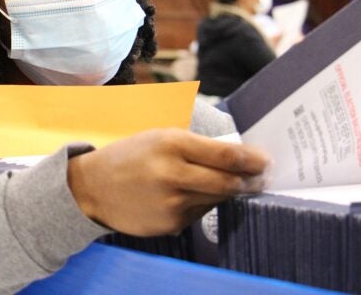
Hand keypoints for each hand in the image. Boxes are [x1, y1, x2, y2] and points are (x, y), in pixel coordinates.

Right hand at [67, 128, 269, 235]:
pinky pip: (200, 212)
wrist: (93, 187)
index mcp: (172, 143)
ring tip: (231, 183)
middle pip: (229, 182)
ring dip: (229, 192)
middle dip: (252, 181)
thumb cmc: (131, 156)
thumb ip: (197, 146)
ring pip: (218, 198)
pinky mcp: (170, 223)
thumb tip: (238, 157)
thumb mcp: (160, 137)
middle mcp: (173, 173)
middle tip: (263, 177)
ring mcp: (172, 202)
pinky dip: (204, 203)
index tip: (267, 161)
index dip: (254, 160)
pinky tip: (192, 195)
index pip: (227, 155)